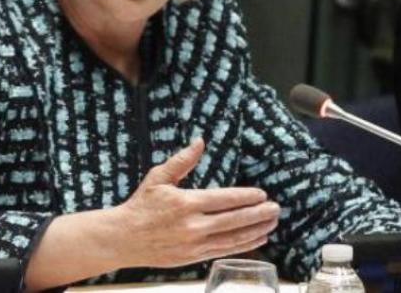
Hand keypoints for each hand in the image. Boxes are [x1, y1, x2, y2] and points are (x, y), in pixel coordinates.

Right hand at [113, 138, 280, 267]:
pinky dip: (243, 246)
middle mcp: (193, 225)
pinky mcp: (194, 257)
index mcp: (186, 203)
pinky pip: (224, 251)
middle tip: (276, 208)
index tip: (261, 194)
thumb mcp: (158, 177)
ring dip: (256, 231)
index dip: (246, 197)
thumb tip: (200, 142)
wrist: (123, 238)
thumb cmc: (141, 205)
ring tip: (272, 223)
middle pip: (234, 220)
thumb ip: (182, 160)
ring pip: (233, 238)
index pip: (224, 200)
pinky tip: (257, 239)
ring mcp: (194, 244)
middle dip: (258, 214)